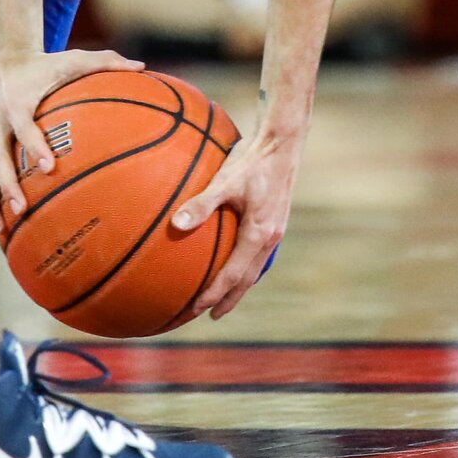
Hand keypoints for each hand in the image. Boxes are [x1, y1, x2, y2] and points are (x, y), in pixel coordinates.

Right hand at [0, 47, 144, 235]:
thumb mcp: (73, 57)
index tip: (49, 167)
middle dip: (9, 184)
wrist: (3, 59)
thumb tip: (142, 66)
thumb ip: (106, 61)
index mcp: (18, 102)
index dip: (34, 145)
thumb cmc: (46, 62)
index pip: (23, 126)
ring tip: (2, 230)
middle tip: (23, 208)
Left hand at [173, 127, 300, 320]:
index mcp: (259, 234)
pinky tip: (234, 259)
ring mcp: (276, 230)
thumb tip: (175, 225)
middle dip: (229, 299)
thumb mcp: (225, 181)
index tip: (196, 309)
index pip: (233, 275)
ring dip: (238, 284)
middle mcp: (270, 237)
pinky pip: (258, 252)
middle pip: (248, 279)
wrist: (283, 142)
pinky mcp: (275, 220)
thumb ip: (201, 203)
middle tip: (210, 315)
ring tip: (223, 296)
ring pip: (255, 267)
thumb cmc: (252, 159)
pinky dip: (245, 264)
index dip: (214, 294)